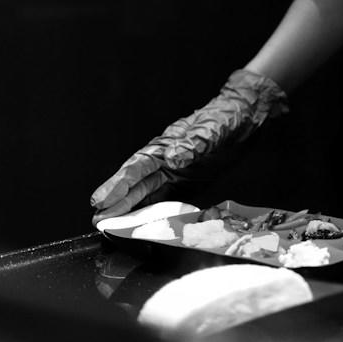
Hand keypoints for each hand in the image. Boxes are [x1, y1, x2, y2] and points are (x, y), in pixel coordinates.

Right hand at [89, 69, 287, 223]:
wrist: (245, 116)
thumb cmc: (226, 117)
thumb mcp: (213, 128)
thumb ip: (194, 142)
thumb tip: (173, 157)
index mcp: (166, 145)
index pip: (138, 168)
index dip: (118, 185)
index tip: (101, 200)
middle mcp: (166, 160)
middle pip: (136, 184)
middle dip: (116, 202)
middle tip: (97, 220)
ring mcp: (175, 173)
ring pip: (147, 194)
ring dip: (129, 210)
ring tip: (109, 225)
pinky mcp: (188, 183)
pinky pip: (167, 200)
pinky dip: (153, 212)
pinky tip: (141, 225)